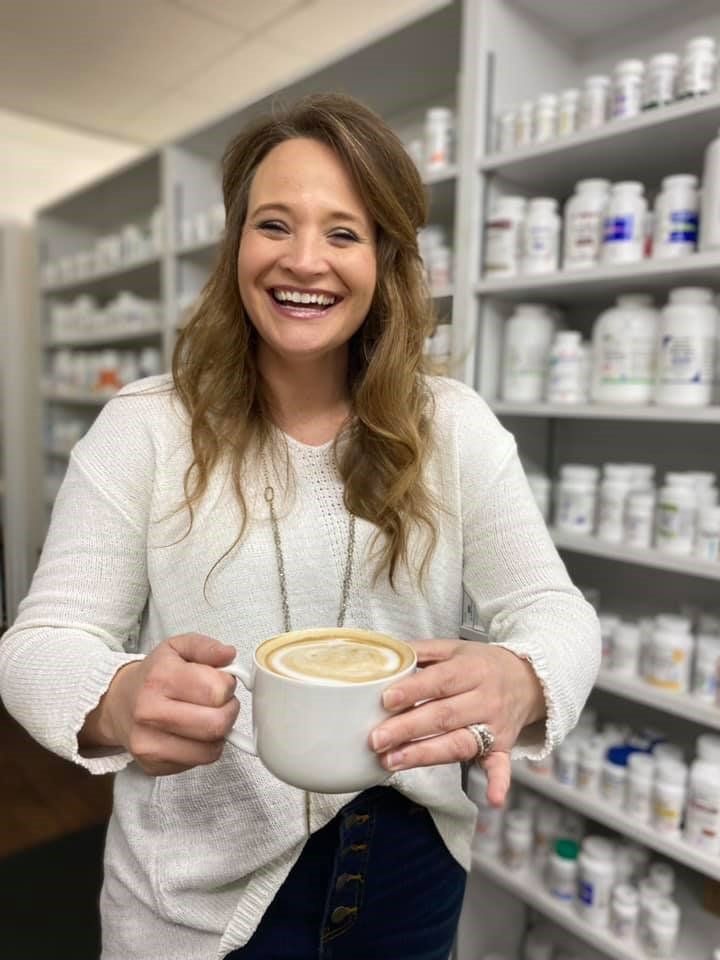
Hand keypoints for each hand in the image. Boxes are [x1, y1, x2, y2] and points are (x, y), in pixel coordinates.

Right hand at [79, 633, 239, 775]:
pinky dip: (205, 748)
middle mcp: (149, 713)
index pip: (216, 690)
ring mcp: (148, 744)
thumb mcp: (178, 647)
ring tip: (207, 717)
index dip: (228, 686)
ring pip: (211, 749)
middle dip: (228, 711)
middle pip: (216, 724)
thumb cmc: (154, 675)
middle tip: (220, 703)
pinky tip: (194, 733)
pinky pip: (199, 762)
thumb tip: (228, 654)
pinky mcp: (153, 766)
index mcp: (159, 678)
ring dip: (219, 733)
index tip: (221, 683)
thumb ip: (206, 647)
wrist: (119, 702)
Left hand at [369, 639, 544, 805]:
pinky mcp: (503, 747)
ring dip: (426, 755)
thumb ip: (422, 650)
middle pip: (444, 716)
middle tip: (376, 739)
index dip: (412, 691)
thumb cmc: (482, 665)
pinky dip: (499, 783)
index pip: (439, 681)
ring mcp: (494, 726)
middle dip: (407, 729)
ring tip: (393, 761)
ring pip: (460, 742)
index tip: (386, 701)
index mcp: (471, 669)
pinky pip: (502, 766)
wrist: (528, 680)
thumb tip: (385, 656)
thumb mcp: (454, 648)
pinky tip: (492, 799)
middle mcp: (485, 698)